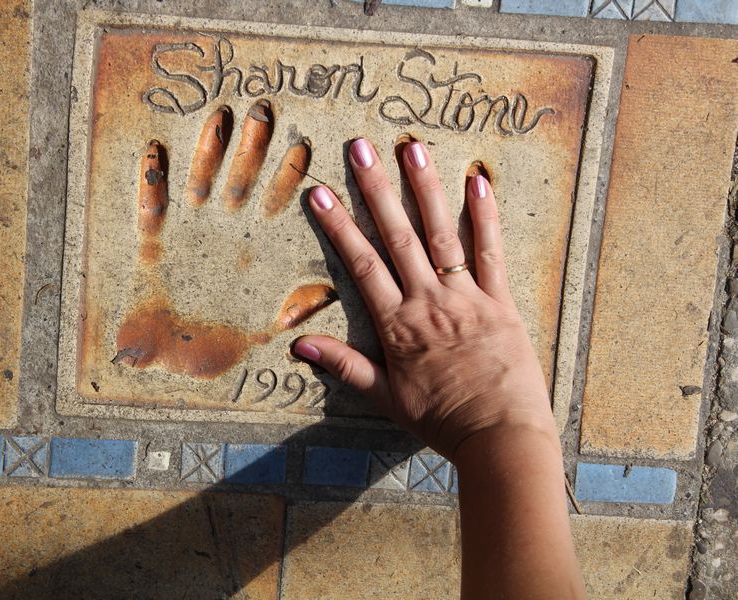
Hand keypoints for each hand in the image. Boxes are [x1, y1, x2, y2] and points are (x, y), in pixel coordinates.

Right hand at [294, 138, 554, 460]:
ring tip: (412, 149)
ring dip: (425, 190)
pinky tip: (478, 181)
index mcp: (397, 325)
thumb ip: (344, 366)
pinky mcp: (501, 301)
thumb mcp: (386, 398)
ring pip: (442, 235)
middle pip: (398, 237)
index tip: (322, 193)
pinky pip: (492, 253)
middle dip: (377, 191)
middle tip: (361, 149)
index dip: (340, 226)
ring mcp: (466, 298)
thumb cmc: (441, 421)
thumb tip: (298, 344)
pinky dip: (485, 217)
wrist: (499, 436)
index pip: (362, 265)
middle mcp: (428, 302)